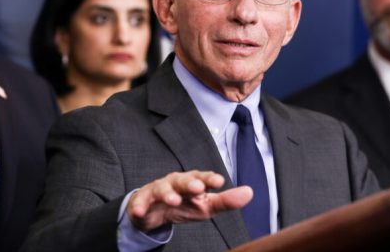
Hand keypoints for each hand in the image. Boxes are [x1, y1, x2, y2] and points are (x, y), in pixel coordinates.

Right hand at [127, 170, 251, 231]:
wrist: (154, 212)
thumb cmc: (184, 205)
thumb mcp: (205, 206)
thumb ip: (226, 201)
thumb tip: (249, 192)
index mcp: (192, 182)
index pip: (202, 178)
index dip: (209, 179)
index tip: (219, 181)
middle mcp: (175, 182)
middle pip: (182, 180)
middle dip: (189, 182)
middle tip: (198, 188)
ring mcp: (157, 190)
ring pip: (162, 189)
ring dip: (167, 193)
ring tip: (173, 200)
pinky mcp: (142, 200)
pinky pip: (140, 202)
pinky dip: (139, 206)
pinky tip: (141, 211)